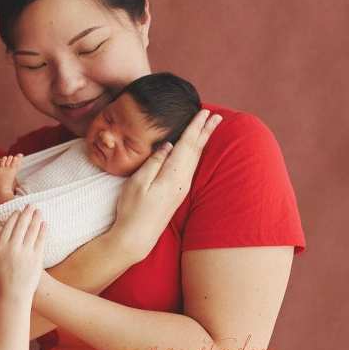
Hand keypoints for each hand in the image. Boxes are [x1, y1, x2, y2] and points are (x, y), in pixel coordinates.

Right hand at [0, 206, 45, 301]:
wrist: (13, 296)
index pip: (9, 226)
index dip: (15, 216)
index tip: (18, 211)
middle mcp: (12, 246)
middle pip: (22, 224)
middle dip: (27, 212)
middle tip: (31, 205)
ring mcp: (25, 252)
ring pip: (32, 230)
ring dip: (36, 218)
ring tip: (39, 211)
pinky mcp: (36, 258)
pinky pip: (40, 240)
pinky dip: (43, 231)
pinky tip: (45, 225)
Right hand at [113, 109, 221, 260]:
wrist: (136, 236)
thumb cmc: (132, 210)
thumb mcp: (137, 183)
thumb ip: (154, 162)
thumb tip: (168, 146)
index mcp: (172, 176)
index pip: (187, 145)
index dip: (195, 127)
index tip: (204, 113)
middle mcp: (182, 181)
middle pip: (196, 151)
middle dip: (205, 131)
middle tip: (216, 116)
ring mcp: (181, 188)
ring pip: (196, 159)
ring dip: (203, 141)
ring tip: (210, 128)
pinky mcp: (178, 193)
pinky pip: (191, 167)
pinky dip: (196, 153)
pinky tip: (196, 151)